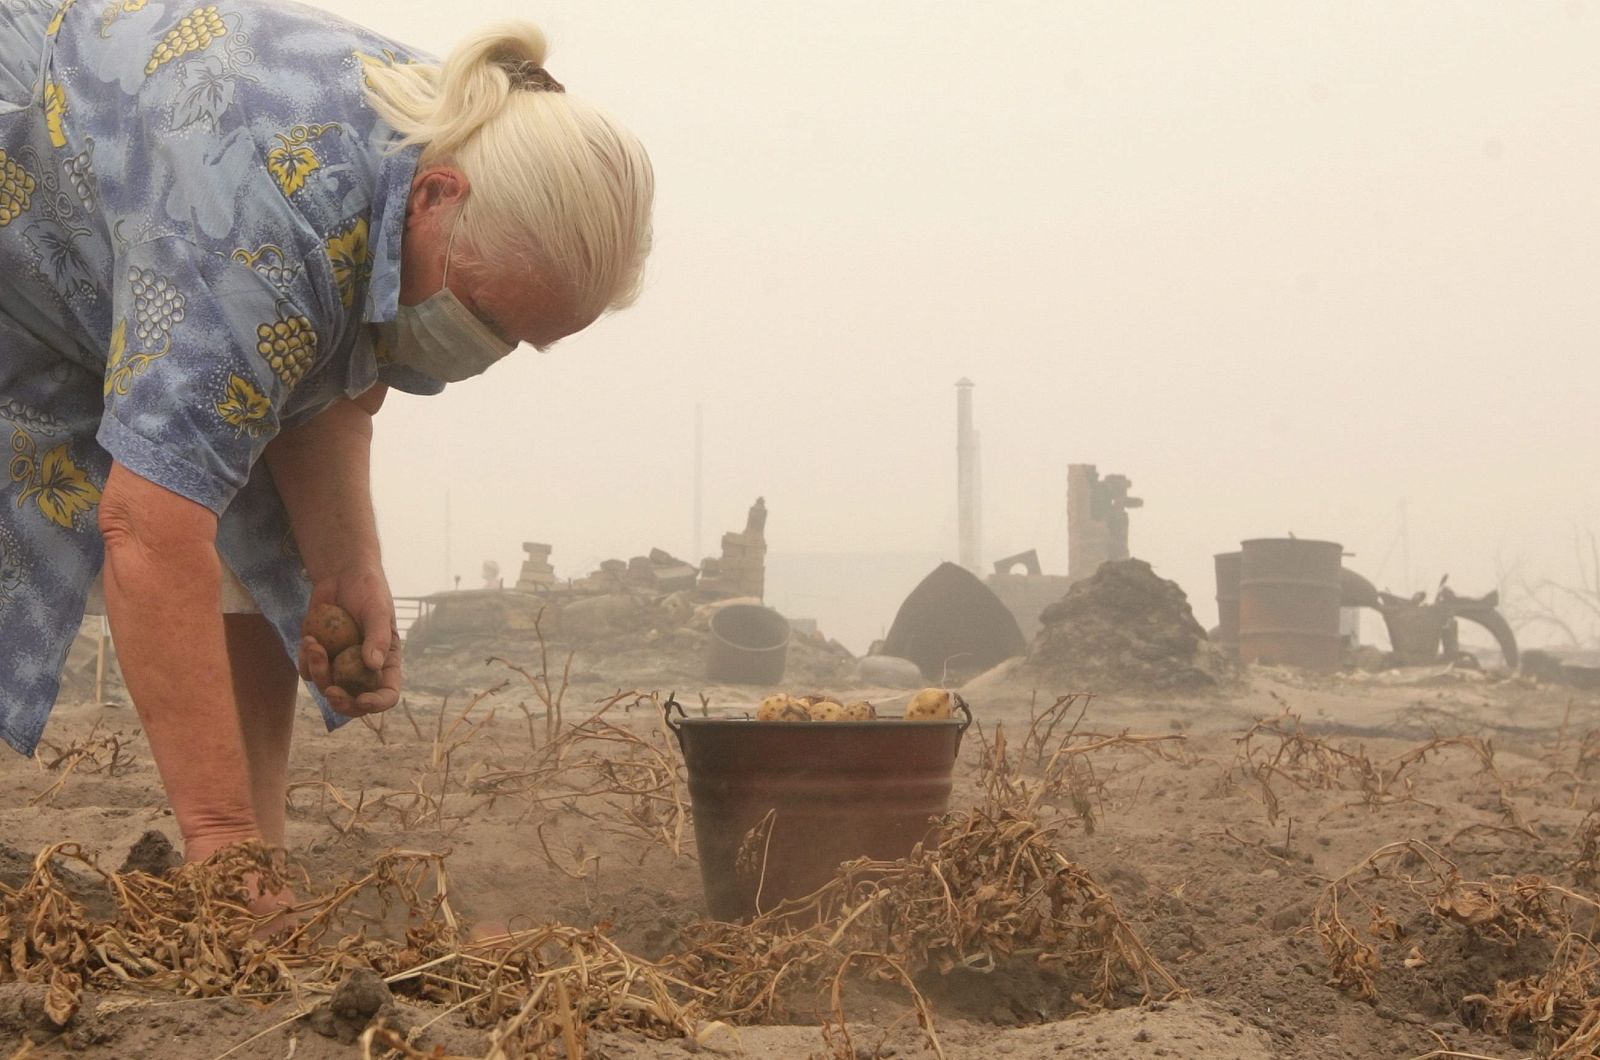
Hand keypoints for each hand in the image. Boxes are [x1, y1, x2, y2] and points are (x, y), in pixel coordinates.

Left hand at [299, 563, 401, 716]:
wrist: (342, 574)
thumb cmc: (369, 590)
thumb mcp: (378, 610)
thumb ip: (377, 636)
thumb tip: (373, 665)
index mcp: (385, 662)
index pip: (387, 693)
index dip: (376, 703)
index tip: (362, 700)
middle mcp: (363, 669)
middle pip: (354, 701)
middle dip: (342, 702)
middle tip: (331, 692)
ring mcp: (339, 664)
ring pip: (327, 686)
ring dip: (318, 671)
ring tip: (313, 643)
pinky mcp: (319, 655)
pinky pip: (308, 671)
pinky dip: (305, 659)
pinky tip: (308, 637)